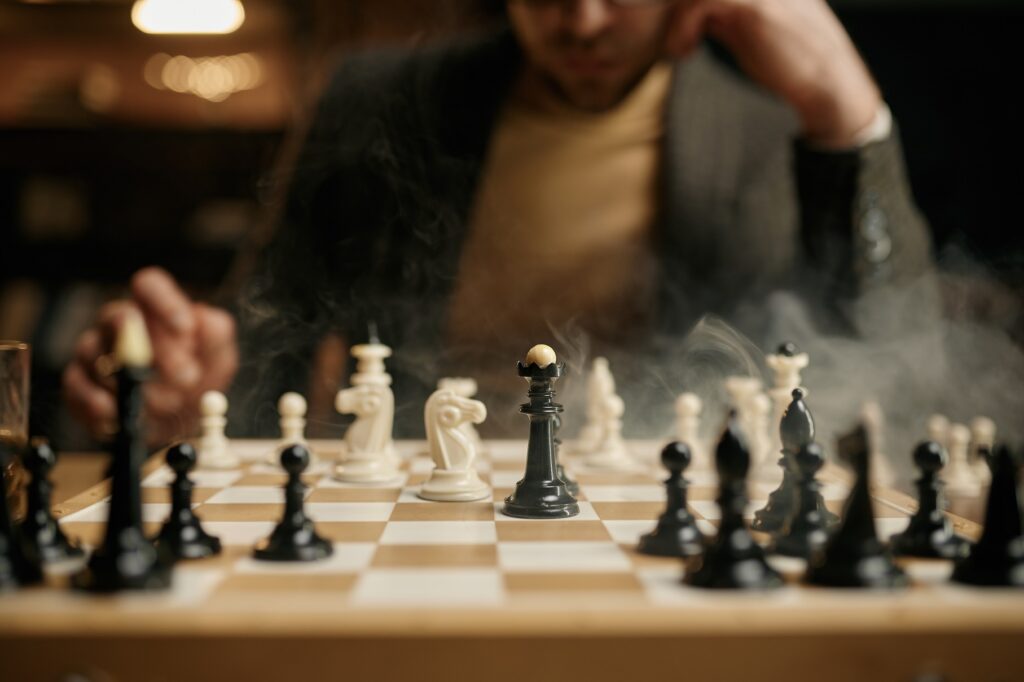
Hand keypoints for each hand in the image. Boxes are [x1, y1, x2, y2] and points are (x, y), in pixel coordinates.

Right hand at [63, 267, 238, 444]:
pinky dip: (99, 403)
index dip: (163, 302)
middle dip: (152, 349)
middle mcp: (118, 325)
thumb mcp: (218, 358)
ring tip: (167, 405)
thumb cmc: (198, 380)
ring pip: (95, 353)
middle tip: (187, 378)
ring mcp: (94, 352)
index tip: (186, 329)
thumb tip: (201, 318)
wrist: (177, 424)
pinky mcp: (78, 384)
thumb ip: (215, 334)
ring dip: (133, 383)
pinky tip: (119, 414)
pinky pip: (77, 386)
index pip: (148, 285)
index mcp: (154, 311)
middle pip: (118, 317)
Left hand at [666, 0, 881, 146]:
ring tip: (679, 48)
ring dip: (676, 18)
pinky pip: (702, 1)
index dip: (682, 7)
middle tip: (675, 41)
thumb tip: (691, 13)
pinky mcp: (756, 4)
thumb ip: (724, 15)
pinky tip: (686, 51)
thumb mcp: (748, 30)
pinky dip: (683, 26)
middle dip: (676, 9)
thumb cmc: (788, 60)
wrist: (827, 82)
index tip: (677, 33)